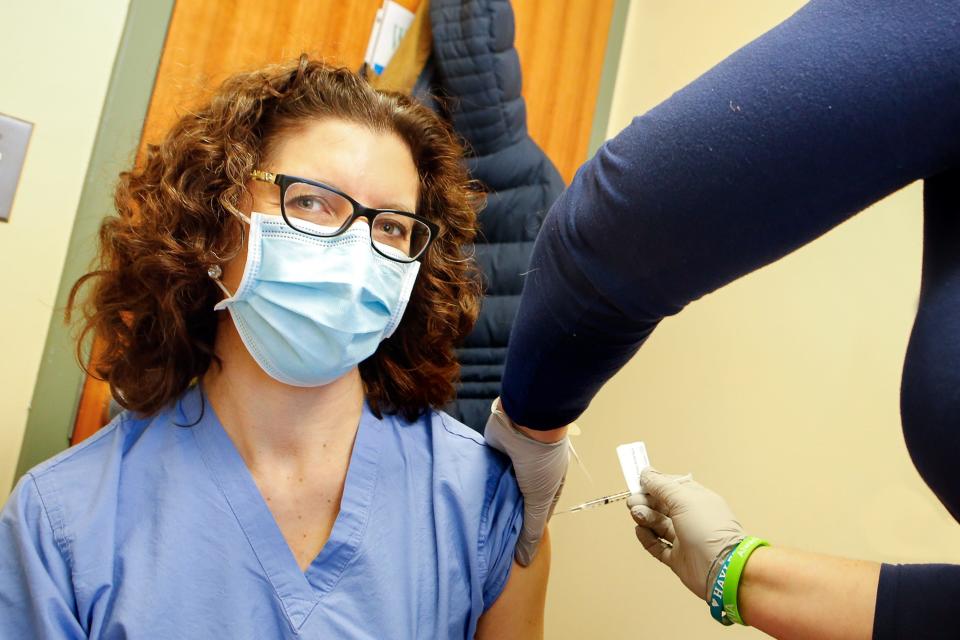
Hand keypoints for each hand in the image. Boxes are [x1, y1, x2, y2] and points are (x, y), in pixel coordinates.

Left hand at [484, 398, 568, 565]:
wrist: (525, 421)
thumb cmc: (541, 460)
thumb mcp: (539, 499)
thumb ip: (531, 528)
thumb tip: (525, 559)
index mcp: (548, 486)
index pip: (535, 514)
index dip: (524, 530)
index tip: (509, 549)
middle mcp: (529, 476)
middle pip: (514, 502)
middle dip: (503, 517)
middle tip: (487, 540)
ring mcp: (511, 464)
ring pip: (499, 489)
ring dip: (489, 501)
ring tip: (473, 525)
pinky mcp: (493, 454)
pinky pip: (485, 474)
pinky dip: (479, 484)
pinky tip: (467, 501)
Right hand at [627, 468, 743, 600]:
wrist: (722, 568)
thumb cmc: (709, 529)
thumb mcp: (684, 499)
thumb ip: (662, 486)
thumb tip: (647, 473)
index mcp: (697, 500)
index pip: (672, 487)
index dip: (655, 484)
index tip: (638, 482)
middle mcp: (691, 518)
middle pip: (662, 506)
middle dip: (646, 502)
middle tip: (632, 502)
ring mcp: (684, 539)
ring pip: (658, 525)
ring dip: (645, 517)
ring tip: (637, 514)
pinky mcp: (678, 558)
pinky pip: (657, 546)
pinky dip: (647, 537)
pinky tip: (640, 530)